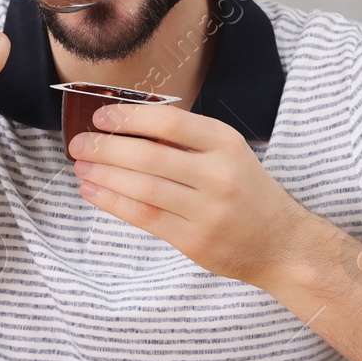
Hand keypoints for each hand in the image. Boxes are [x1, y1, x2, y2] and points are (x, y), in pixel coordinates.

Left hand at [67, 104, 333, 288]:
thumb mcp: (229, 154)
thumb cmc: (248, 192)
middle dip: (106, 148)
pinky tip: (94, 192)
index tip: (101, 117)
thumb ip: (187, 141)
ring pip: (142, 188)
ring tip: (81, 167)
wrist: (282, 243)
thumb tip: (126, 126)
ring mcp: (207, 211)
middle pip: (149, 156)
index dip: (129, 118)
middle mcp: (218, 175)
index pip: (169, 123)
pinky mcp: (194, 241)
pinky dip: (113, 203)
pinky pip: (144, 217)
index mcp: (226, 144)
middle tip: (79, 144)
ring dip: (104, 175)